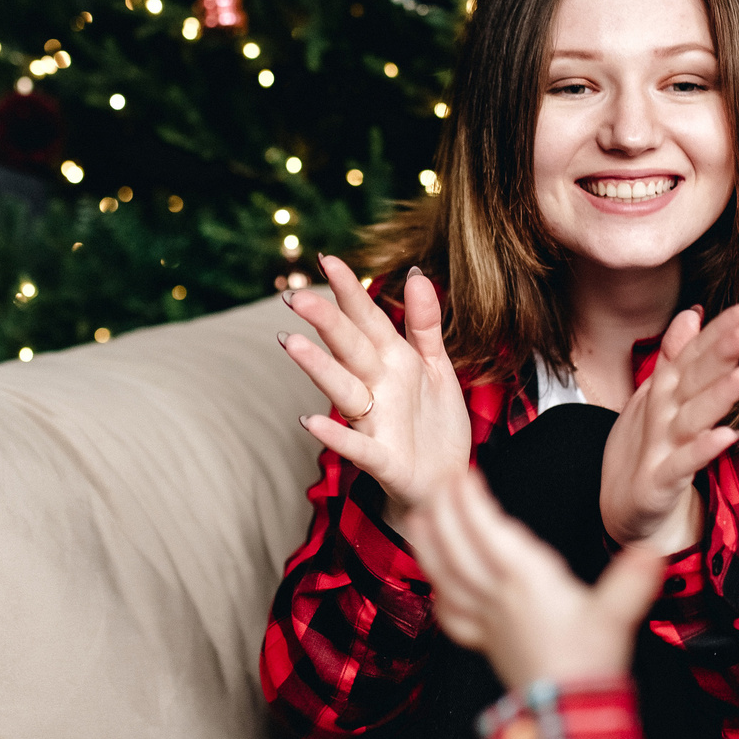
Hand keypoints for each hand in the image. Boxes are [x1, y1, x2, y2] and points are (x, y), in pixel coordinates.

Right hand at [279, 256, 473, 526]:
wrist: (448, 478)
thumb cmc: (435, 421)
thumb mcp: (436, 365)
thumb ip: (424, 322)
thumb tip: (415, 272)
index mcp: (392, 361)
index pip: (366, 319)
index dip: (349, 291)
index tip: (328, 260)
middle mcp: (376, 386)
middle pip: (348, 348)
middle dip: (325, 321)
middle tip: (296, 296)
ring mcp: (375, 421)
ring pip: (343, 389)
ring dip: (318, 368)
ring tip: (290, 344)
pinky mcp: (382, 458)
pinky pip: (356, 445)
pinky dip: (335, 435)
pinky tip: (310, 422)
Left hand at [414, 466, 670, 691]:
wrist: (568, 714)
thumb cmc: (589, 664)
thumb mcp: (617, 615)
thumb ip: (632, 580)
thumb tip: (651, 551)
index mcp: (527, 580)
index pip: (490, 531)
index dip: (472, 501)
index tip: (463, 475)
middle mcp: (499, 596)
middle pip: (459, 548)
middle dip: (445, 512)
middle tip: (438, 484)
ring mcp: (487, 621)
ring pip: (446, 577)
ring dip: (428, 545)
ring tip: (415, 520)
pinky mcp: (485, 644)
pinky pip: (452, 615)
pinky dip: (439, 595)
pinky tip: (434, 586)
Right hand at [598, 303, 738, 553]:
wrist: (624, 506)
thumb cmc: (648, 447)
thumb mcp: (657, 397)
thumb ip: (675, 356)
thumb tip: (692, 313)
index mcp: (664, 390)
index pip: (693, 353)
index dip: (720, 331)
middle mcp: (660, 413)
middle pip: (692, 379)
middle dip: (722, 352)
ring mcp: (658, 447)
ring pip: (691, 417)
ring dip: (718, 396)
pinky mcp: (658, 482)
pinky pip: (683, 466)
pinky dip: (702, 451)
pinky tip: (727, 436)